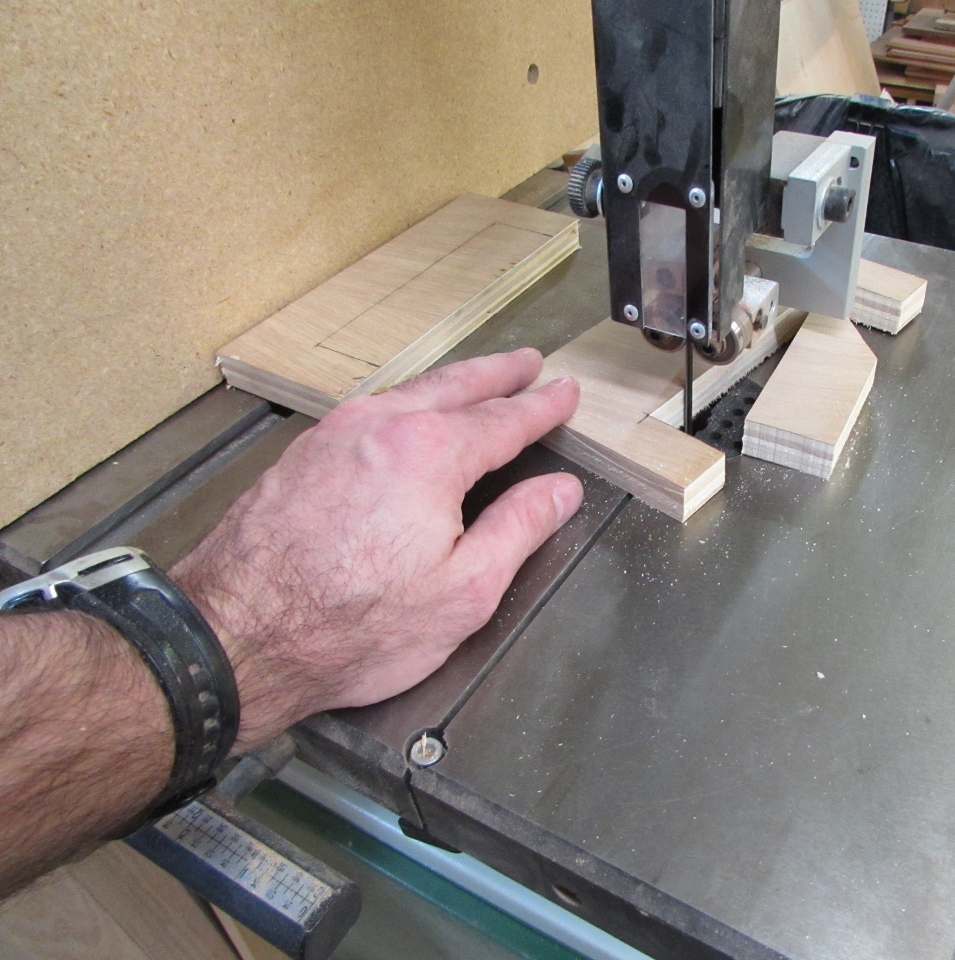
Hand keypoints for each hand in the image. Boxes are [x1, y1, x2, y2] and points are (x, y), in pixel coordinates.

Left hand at [173, 348, 581, 750]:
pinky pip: (368, 413)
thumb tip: (559, 492)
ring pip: (405, 393)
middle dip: (497, 372)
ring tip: (475, 382)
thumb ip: (518, 529)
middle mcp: (379, 427)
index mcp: (429, 453)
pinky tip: (406, 418)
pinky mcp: (300, 457)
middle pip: (453, 387)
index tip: (565, 392)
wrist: (236, 638)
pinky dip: (404, 404)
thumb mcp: (463, 591)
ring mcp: (332, 436)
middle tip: (527, 362)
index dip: (541, 407)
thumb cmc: (350, 626)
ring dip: (449, 384)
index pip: (503, 420)